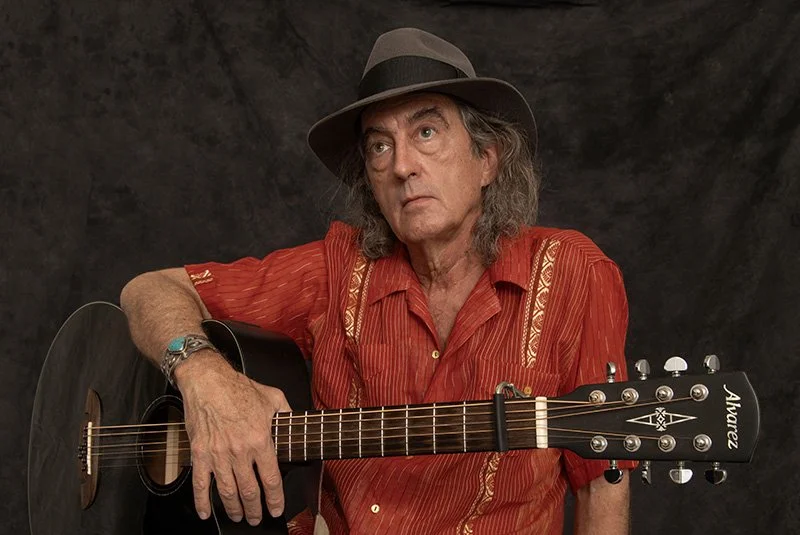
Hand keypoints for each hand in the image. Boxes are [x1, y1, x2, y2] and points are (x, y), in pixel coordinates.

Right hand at [175, 351, 291, 525]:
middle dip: (255, 510)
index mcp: (260, 439)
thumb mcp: (274, 397)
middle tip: (257, 518)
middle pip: (249, 491)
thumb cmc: (239, 387)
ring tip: (239, 517)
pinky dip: (202, 501)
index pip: (271, 479)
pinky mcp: (200, 453)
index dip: (275, 499)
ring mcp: (218, 454)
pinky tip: (206, 512)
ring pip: (227, 492)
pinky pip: (200, 483)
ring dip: (234, 509)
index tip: (276, 509)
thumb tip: (297, 425)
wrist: (208, 380)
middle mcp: (240, 451)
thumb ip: (287, 414)